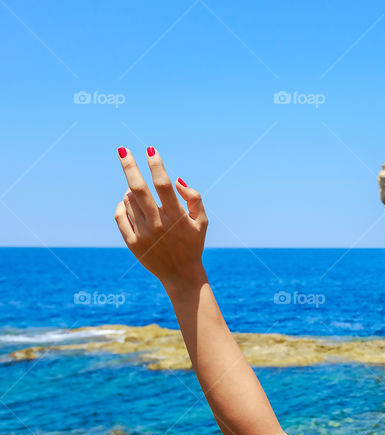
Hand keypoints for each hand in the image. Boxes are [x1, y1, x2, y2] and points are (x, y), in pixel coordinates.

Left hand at [114, 147, 207, 288]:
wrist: (181, 274)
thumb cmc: (192, 243)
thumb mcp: (202, 221)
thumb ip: (194, 198)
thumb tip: (177, 180)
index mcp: (176, 217)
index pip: (163, 185)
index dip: (156, 165)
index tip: (150, 149)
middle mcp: (157, 224)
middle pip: (138, 189)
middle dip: (130, 166)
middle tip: (122, 150)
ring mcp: (142, 233)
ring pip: (128, 201)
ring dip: (131, 190)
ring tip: (139, 193)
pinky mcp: (131, 242)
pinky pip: (120, 215)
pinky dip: (122, 205)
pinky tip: (128, 202)